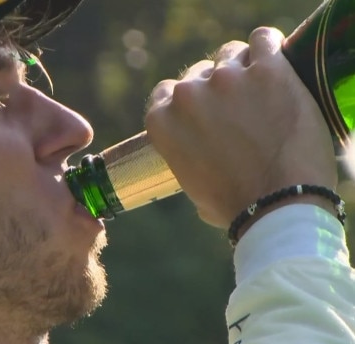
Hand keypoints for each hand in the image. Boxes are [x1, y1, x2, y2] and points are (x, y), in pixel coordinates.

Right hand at [144, 27, 336, 227]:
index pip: (166, 92)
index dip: (189, 100)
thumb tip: (201, 161)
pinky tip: (276, 65)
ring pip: (232, 55)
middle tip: (241, 108)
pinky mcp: (267, 70)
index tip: (207, 109)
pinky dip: (270, 49)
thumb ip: (187, 159)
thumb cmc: (235, 207)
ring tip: (263, 93)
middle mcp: (187, 95)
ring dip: (244, 69)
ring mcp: (226, 79)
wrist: (277, 206)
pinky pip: (264, 40)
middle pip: (199, 73)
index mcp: (162, 122)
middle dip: (217, 87)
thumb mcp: (192, 186)